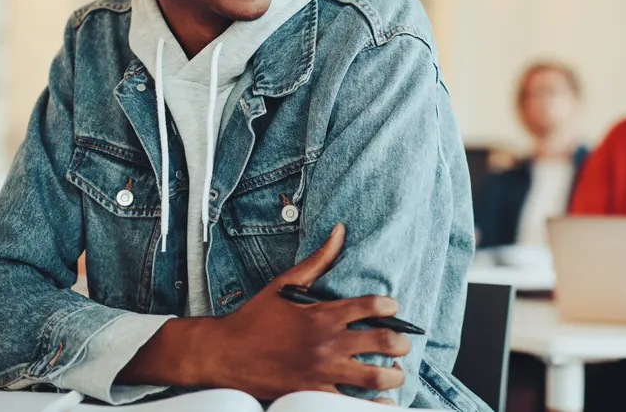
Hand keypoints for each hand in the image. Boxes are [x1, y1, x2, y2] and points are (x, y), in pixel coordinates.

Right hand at [119, 224, 409, 399]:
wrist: (223, 354)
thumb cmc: (254, 318)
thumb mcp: (285, 284)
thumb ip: (318, 260)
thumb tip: (339, 231)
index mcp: (322, 314)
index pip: (373, 306)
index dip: (391, 306)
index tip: (392, 308)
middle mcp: (327, 343)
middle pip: (384, 341)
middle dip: (402, 342)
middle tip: (402, 342)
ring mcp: (322, 371)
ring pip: (375, 376)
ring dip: (394, 374)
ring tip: (396, 372)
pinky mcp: (313, 394)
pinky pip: (352, 403)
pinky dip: (373, 402)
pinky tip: (382, 398)